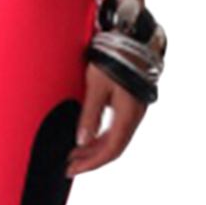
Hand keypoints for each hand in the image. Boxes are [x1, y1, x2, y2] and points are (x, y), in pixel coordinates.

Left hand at [66, 62, 147, 177]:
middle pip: (114, 148)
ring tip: (75, 154)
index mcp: (128, 114)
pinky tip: (88, 138)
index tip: (72, 170)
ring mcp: (135, 109)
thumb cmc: (115, 56)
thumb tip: (81, 141)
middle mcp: (135, 115)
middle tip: (70, 167)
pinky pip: (117, 128)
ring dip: (95, 150)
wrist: (133, 35)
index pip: (110, 150)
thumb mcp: (96, 86)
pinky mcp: (131, 102)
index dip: (91, 164)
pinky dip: (102, 137)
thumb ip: (89, 115)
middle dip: (91, 160)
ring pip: (116, 139)